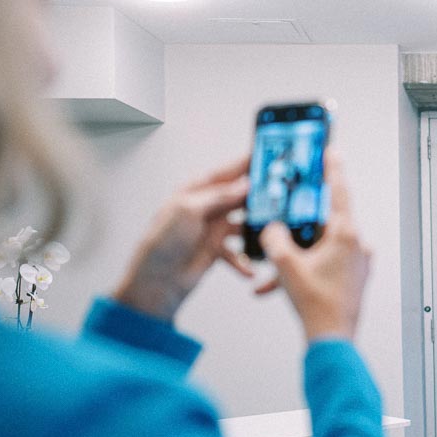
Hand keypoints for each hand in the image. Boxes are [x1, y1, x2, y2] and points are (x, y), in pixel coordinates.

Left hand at [112, 157, 253, 320]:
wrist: (155, 281)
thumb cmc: (160, 244)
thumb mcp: (188, 211)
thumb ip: (219, 197)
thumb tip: (243, 185)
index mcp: (195, 192)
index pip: (226, 173)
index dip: (245, 164)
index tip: (265, 156)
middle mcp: (206, 207)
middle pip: (239, 196)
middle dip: (258, 195)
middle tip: (280, 193)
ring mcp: (213, 228)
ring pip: (244, 222)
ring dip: (255, 228)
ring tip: (269, 230)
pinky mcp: (217, 248)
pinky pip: (239, 251)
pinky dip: (245, 259)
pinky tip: (250, 265)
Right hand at [258, 150, 370, 340]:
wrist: (331, 341)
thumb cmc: (317, 305)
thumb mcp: (286, 265)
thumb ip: (275, 238)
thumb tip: (273, 230)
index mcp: (346, 234)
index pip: (338, 191)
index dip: (332, 169)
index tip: (330, 151)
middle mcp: (356, 245)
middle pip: (321, 224)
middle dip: (294, 231)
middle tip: (278, 228)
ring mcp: (357, 263)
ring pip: (318, 249)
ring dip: (293, 259)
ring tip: (272, 275)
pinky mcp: (352, 278)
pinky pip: (323, 266)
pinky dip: (302, 272)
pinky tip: (277, 287)